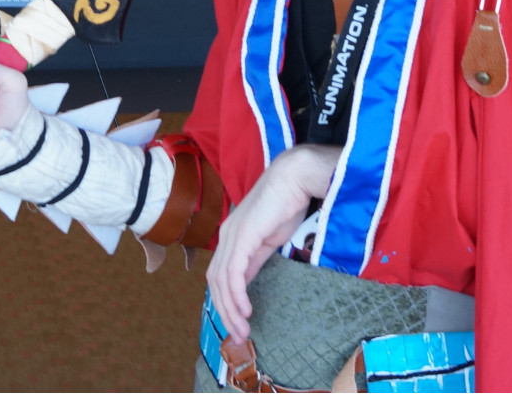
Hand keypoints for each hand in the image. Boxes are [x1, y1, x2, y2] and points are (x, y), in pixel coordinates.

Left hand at [205, 144, 340, 340]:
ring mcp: (231, 236)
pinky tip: (245, 311)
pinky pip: (233, 274)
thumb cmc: (287, 202)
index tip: (238, 323)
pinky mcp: (241, 238)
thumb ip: (255, 259)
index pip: (221, 274)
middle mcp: (226, 237)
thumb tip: (245, 282)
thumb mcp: (270, 239)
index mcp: (232, 236)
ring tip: (242, 329)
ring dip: (230, 310)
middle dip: (225, 312)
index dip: (226, 300)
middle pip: (215, 282)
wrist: (295, 177)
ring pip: (221, 282)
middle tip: (237, 335)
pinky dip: (236, 296)